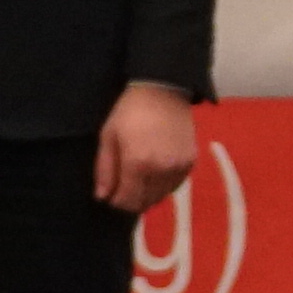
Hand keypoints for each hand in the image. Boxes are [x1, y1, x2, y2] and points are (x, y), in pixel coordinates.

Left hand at [92, 80, 196, 213]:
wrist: (163, 90)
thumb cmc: (130, 111)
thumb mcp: (109, 136)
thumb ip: (105, 169)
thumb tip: (102, 197)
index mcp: (137, 163)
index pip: (127, 200)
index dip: (117, 201)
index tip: (111, 195)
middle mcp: (161, 170)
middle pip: (145, 202)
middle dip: (131, 199)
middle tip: (123, 186)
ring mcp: (179, 167)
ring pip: (161, 196)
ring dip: (148, 194)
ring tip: (139, 177)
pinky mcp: (190, 162)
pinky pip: (175, 185)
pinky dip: (163, 185)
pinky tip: (155, 172)